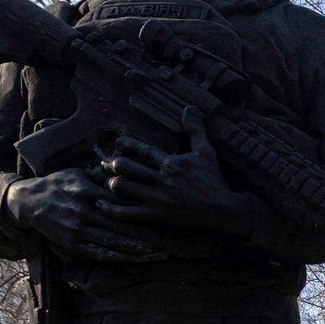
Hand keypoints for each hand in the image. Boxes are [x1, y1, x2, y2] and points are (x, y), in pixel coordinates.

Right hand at [3, 167, 175, 264]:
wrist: (30, 202)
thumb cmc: (57, 184)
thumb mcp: (77, 173)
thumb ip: (99, 177)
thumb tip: (122, 172)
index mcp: (86, 191)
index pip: (117, 202)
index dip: (136, 209)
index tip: (153, 213)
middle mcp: (83, 211)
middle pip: (117, 224)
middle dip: (139, 232)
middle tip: (159, 238)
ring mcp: (77, 229)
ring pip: (109, 240)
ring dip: (130, 247)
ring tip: (149, 251)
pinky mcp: (71, 242)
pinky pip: (96, 252)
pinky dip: (113, 256)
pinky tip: (127, 258)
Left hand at [100, 128, 253, 225]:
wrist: (223, 208)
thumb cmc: (214, 180)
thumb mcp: (206, 151)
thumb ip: (195, 129)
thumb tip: (190, 107)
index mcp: (170, 163)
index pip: (143, 150)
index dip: (127, 145)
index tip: (117, 143)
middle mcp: (161, 179)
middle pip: (127, 168)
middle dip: (113, 164)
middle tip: (106, 163)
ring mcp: (158, 199)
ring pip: (124, 188)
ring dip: (112, 183)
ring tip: (108, 181)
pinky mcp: (157, 216)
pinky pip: (129, 213)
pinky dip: (112, 209)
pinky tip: (101, 204)